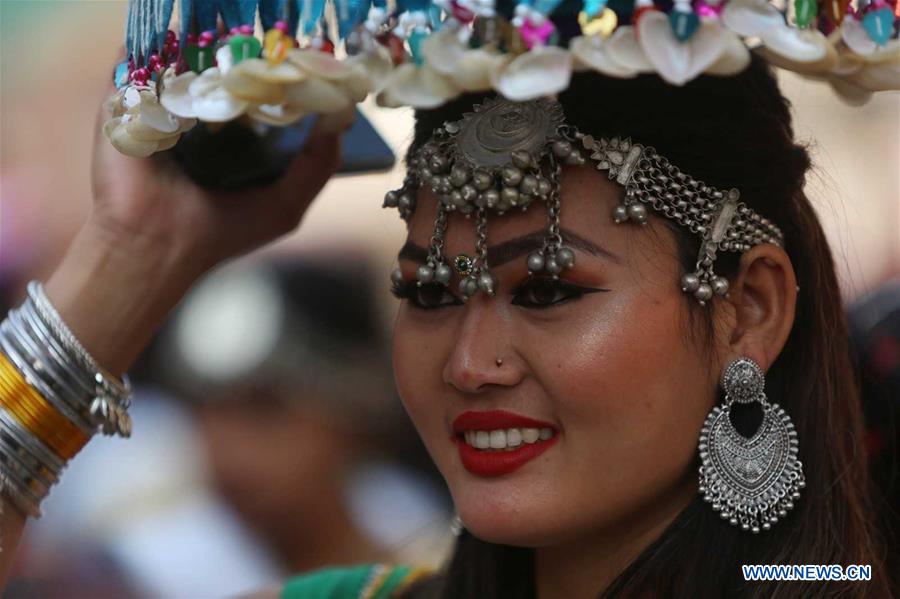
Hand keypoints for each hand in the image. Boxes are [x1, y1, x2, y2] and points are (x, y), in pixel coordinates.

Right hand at [44, 79, 342, 373]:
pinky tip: (199, 65)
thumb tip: (338, 119)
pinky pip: (148, 65)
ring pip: (191, 61)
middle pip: (229, 71)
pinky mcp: (127, 101)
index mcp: (233, 136)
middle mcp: (200, 116)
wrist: (157, 248)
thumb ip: (317, 166)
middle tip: (273, 55)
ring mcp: (162, 104)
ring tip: (238, 51)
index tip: (304, 69)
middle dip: (253, 64)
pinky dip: (172, 60)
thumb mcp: (286, 205)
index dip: (284, 80)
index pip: (262, 93)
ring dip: (214, 56)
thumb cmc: (222, 231)